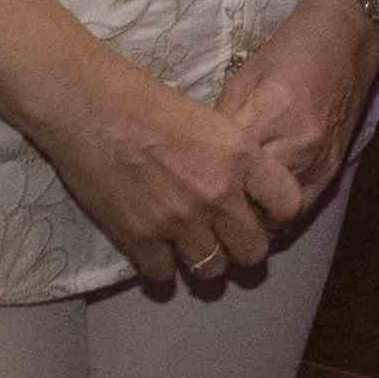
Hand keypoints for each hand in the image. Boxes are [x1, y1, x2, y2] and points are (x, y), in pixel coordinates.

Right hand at [32, 54, 306, 286]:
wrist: (90, 107)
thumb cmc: (147, 102)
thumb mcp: (210, 121)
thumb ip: (233, 160)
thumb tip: (244, 192)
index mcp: (240, 156)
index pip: (288, 204)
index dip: (277, 213)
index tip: (263, 213)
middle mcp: (217, 194)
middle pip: (253, 251)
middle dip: (242, 248)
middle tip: (227, 238)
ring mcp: (179, 220)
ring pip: (212, 270)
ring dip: (204, 262)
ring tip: (191, 246)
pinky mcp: (140, 238)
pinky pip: (164, 276)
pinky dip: (162, 268)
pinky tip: (156, 250)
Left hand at [220, 0, 378, 210]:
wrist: (348, 38)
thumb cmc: (291, 50)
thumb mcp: (245, 76)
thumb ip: (224, 119)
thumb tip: (201, 157)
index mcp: (270, 112)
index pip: (227, 166)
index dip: (203, 180)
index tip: (185, 185)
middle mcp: (298, 145)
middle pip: (252, 198)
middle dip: (224, 207)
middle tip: (201, 207)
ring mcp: (319, 162)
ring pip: (276, 215)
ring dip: (251, 218)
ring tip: (228, 215)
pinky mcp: (333, 171)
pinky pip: (301, 210)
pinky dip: (278, 216)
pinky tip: (259, 209)